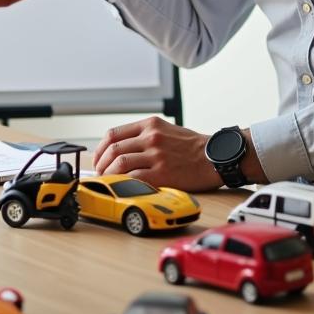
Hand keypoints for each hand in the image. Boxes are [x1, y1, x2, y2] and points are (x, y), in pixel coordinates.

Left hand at [93, 117, 222, 191]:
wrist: (214, 157)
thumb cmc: (192, 147)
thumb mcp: (166, 130)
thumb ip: (145, 135)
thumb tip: (121, 150)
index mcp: (150, 125)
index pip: (114, 134)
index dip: (101, 149)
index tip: (98, 159)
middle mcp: (151, 137)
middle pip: (113, 149)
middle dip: (101, 164)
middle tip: (100, 174)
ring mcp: (156, 155)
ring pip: (120, 163)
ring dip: (109, 175)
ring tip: (109, 182)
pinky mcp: (162, 173)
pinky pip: (134, 178)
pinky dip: (123, 183)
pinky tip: (122, 188)